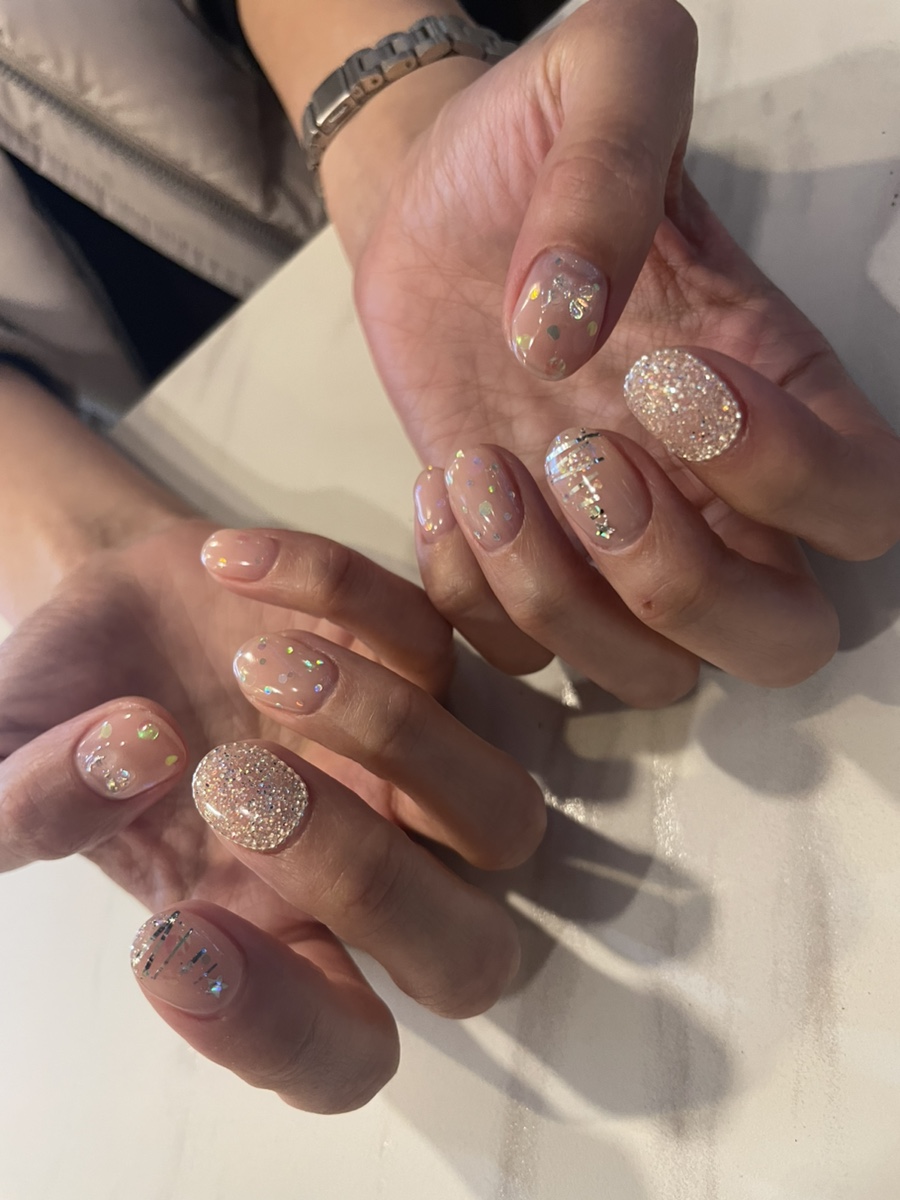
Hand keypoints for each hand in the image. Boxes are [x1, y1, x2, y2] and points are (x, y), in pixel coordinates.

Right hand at [0, 519, 543, 1110]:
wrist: (115, 610)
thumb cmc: (64, 716)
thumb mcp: (5, 771)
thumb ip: (21, 808)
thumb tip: (128, 759)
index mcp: (272, 941)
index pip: (336, 1054)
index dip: (275, 1028)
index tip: (168, 935)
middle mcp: (368, 875)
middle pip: (469, 957)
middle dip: (364, 881)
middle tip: (233, 781)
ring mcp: (413, 770)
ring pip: (503, 812)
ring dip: (390, 738)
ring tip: (253, 663)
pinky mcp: (419, 658)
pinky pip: (447, 638)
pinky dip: (350, 594)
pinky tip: (236, 563)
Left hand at [336, 0, 899, 703]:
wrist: (428, 196)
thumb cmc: (531, 137)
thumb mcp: (602, 77)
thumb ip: (612, 165)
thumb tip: (564, 328)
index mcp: (775, 389)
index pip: (866, 508)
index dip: (785, 475)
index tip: (666, 371)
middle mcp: (711, 493)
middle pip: (779, 642)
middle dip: (678, 581)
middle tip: (582, 458)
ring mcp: (609, 542)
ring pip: (649, 676)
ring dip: (558, 597)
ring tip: (482, 467)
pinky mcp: (514, 559)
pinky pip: (519, 653)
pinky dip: (472, 597)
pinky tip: (441, 479)